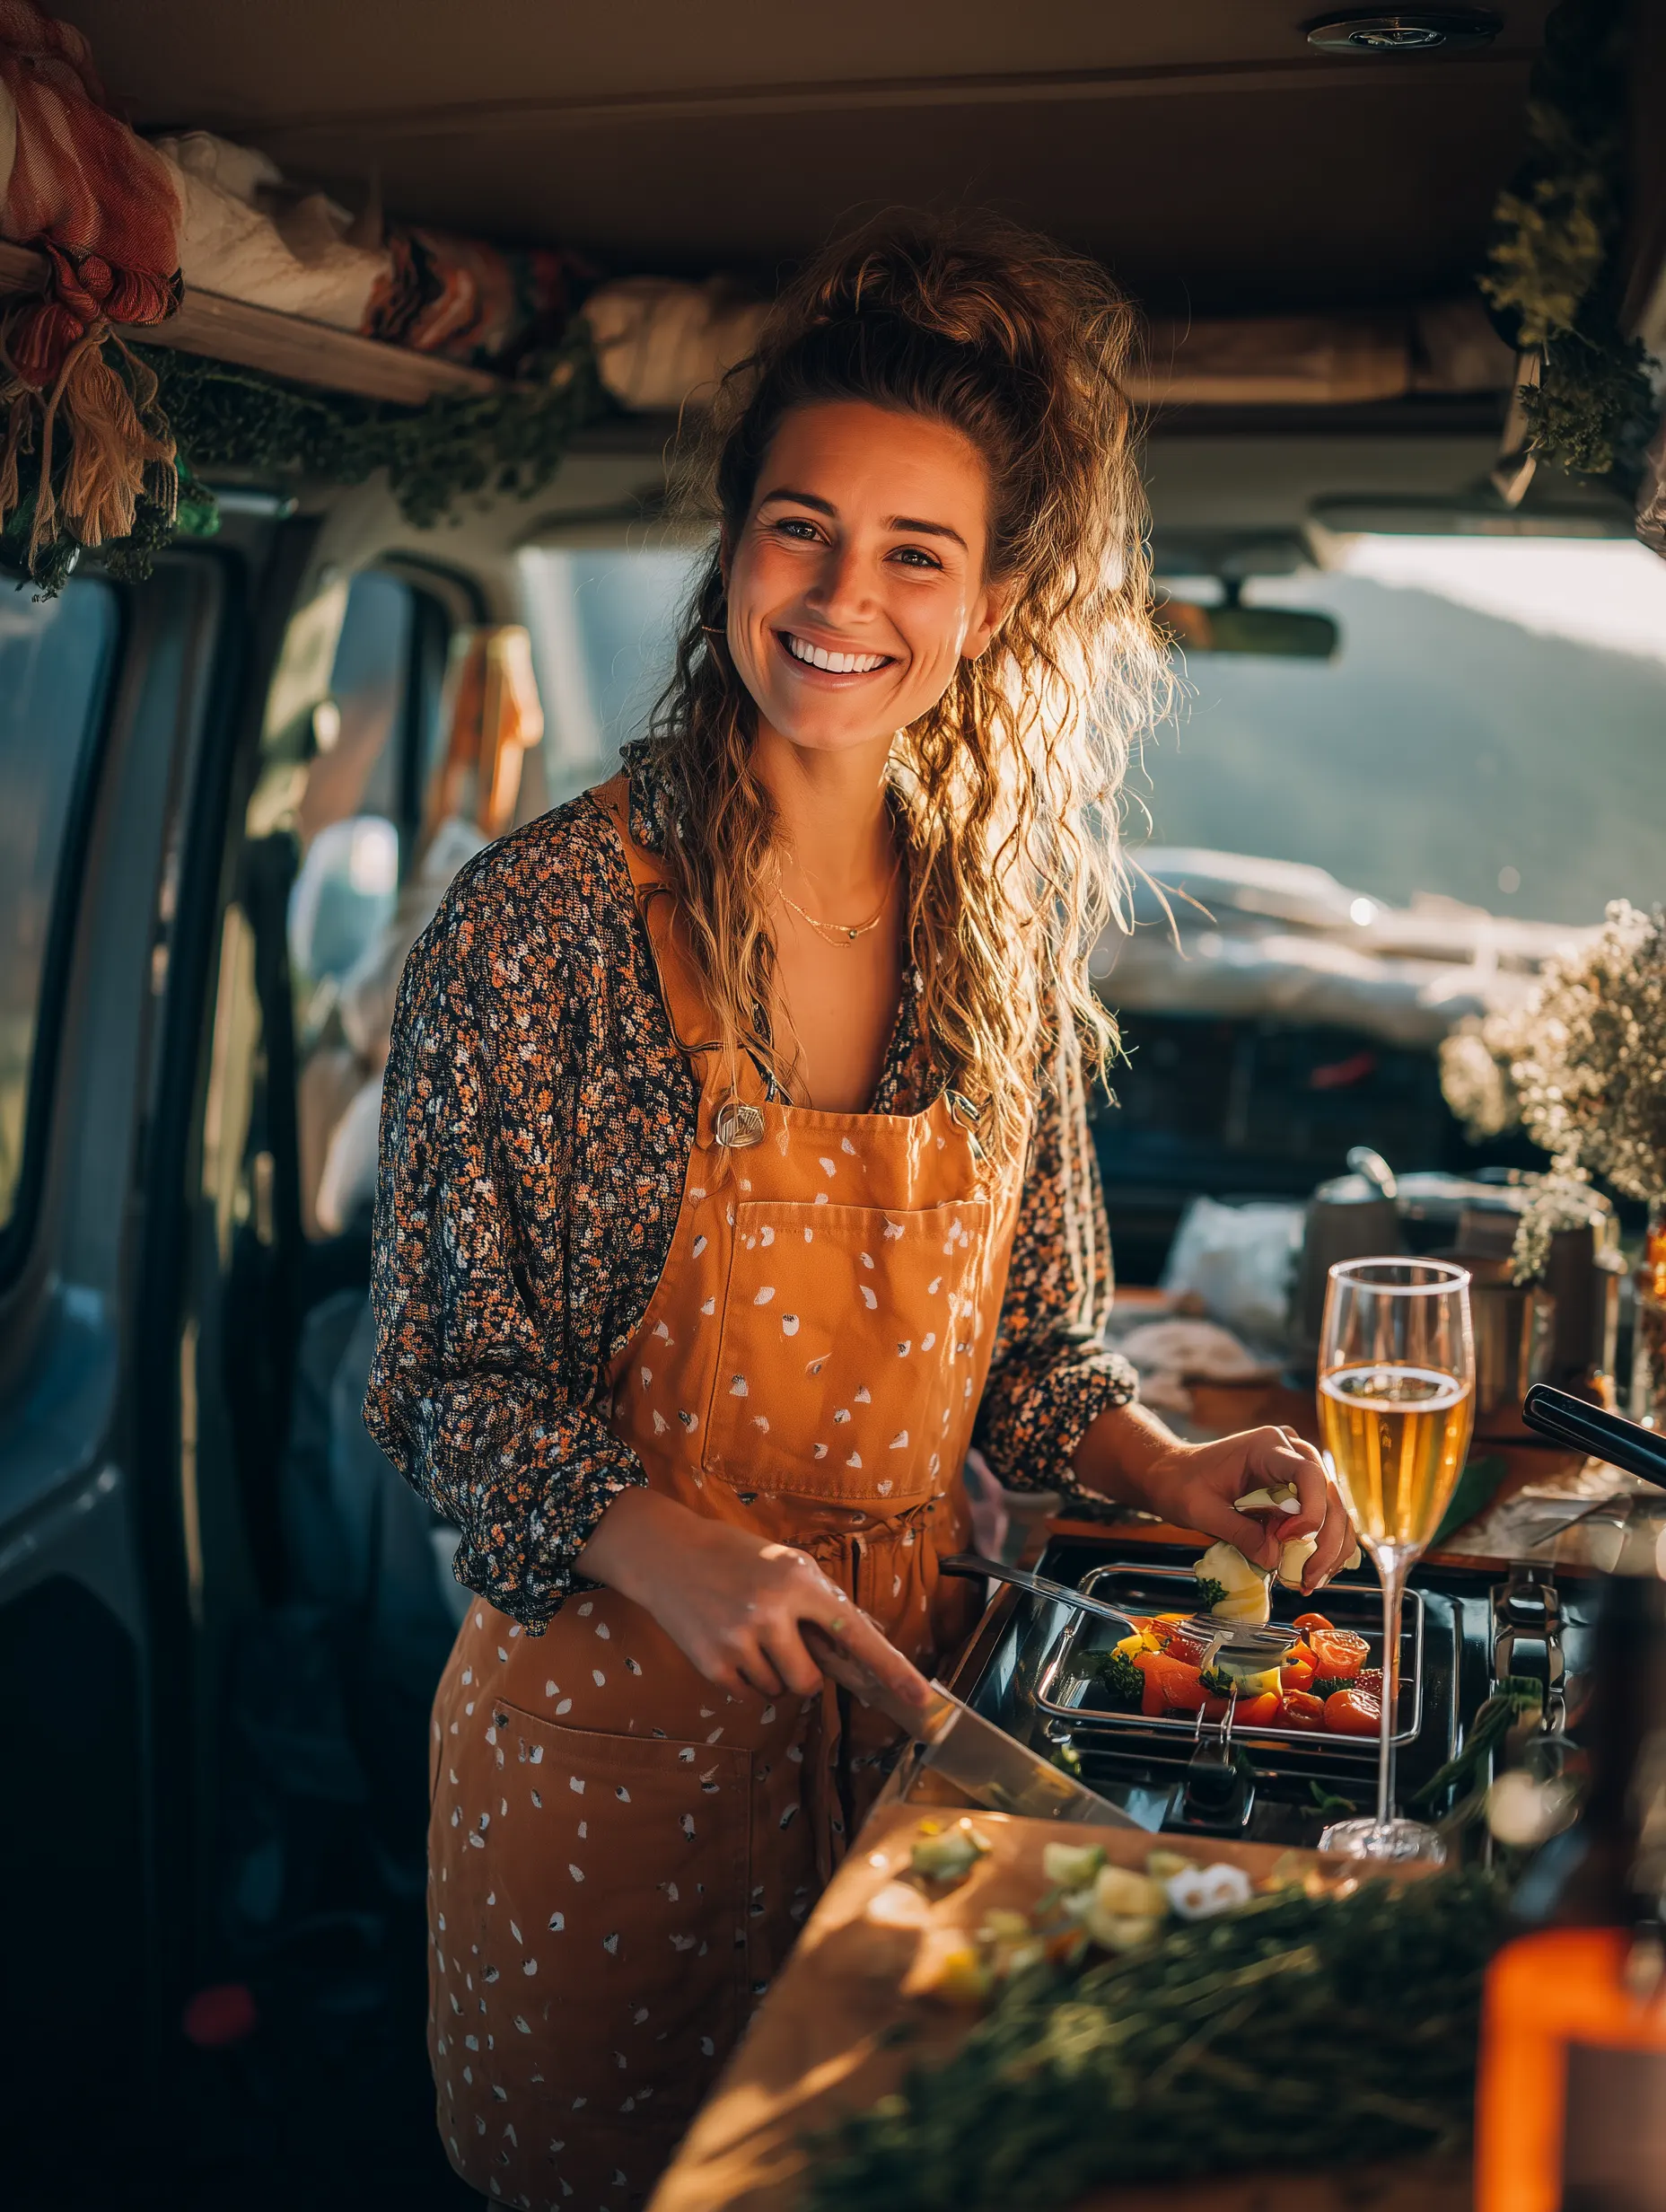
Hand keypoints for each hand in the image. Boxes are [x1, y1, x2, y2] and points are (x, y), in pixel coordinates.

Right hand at [576, 1488, 931, 1706]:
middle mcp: (771, 1610)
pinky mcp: (711, 1663)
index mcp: (798, 1581)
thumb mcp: (784, 1563)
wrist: (667, 1554)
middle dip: (802, 1673)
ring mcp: (739, 1639)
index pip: (855, 1632)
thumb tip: (861, 1647)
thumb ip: (819, 1601)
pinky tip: (727, 1644)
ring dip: (770, 1674)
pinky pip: (748, 1695)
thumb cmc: (736, 1557)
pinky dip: (744, 1679)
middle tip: (781, 1644)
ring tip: (747, 1635)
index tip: (922, 1699)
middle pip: (810, 1682)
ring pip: (778, 1691)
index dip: (891, 1669)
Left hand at [1075, 1404, 1354, 1594]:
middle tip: (1309, 1579)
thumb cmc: (1183, 1486)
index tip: (1288, 1539)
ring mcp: (1299, 1470)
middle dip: (1327, 1541)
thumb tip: (1273, 1559)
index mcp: (1267, 1446)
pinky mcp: (1300, 1492)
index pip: (1308, 1473)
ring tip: (1310, 1583)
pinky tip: (1310, 1573)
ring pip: (1335, 1510)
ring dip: (1330, 1550)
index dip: (1311, 1510)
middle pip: (1331, 1495)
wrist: (1175, 1477)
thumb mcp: (1201, 1511)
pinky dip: (1323, 1547)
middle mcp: (1291, 1452)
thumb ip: (1237, 1532)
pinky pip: (1325, 1519)